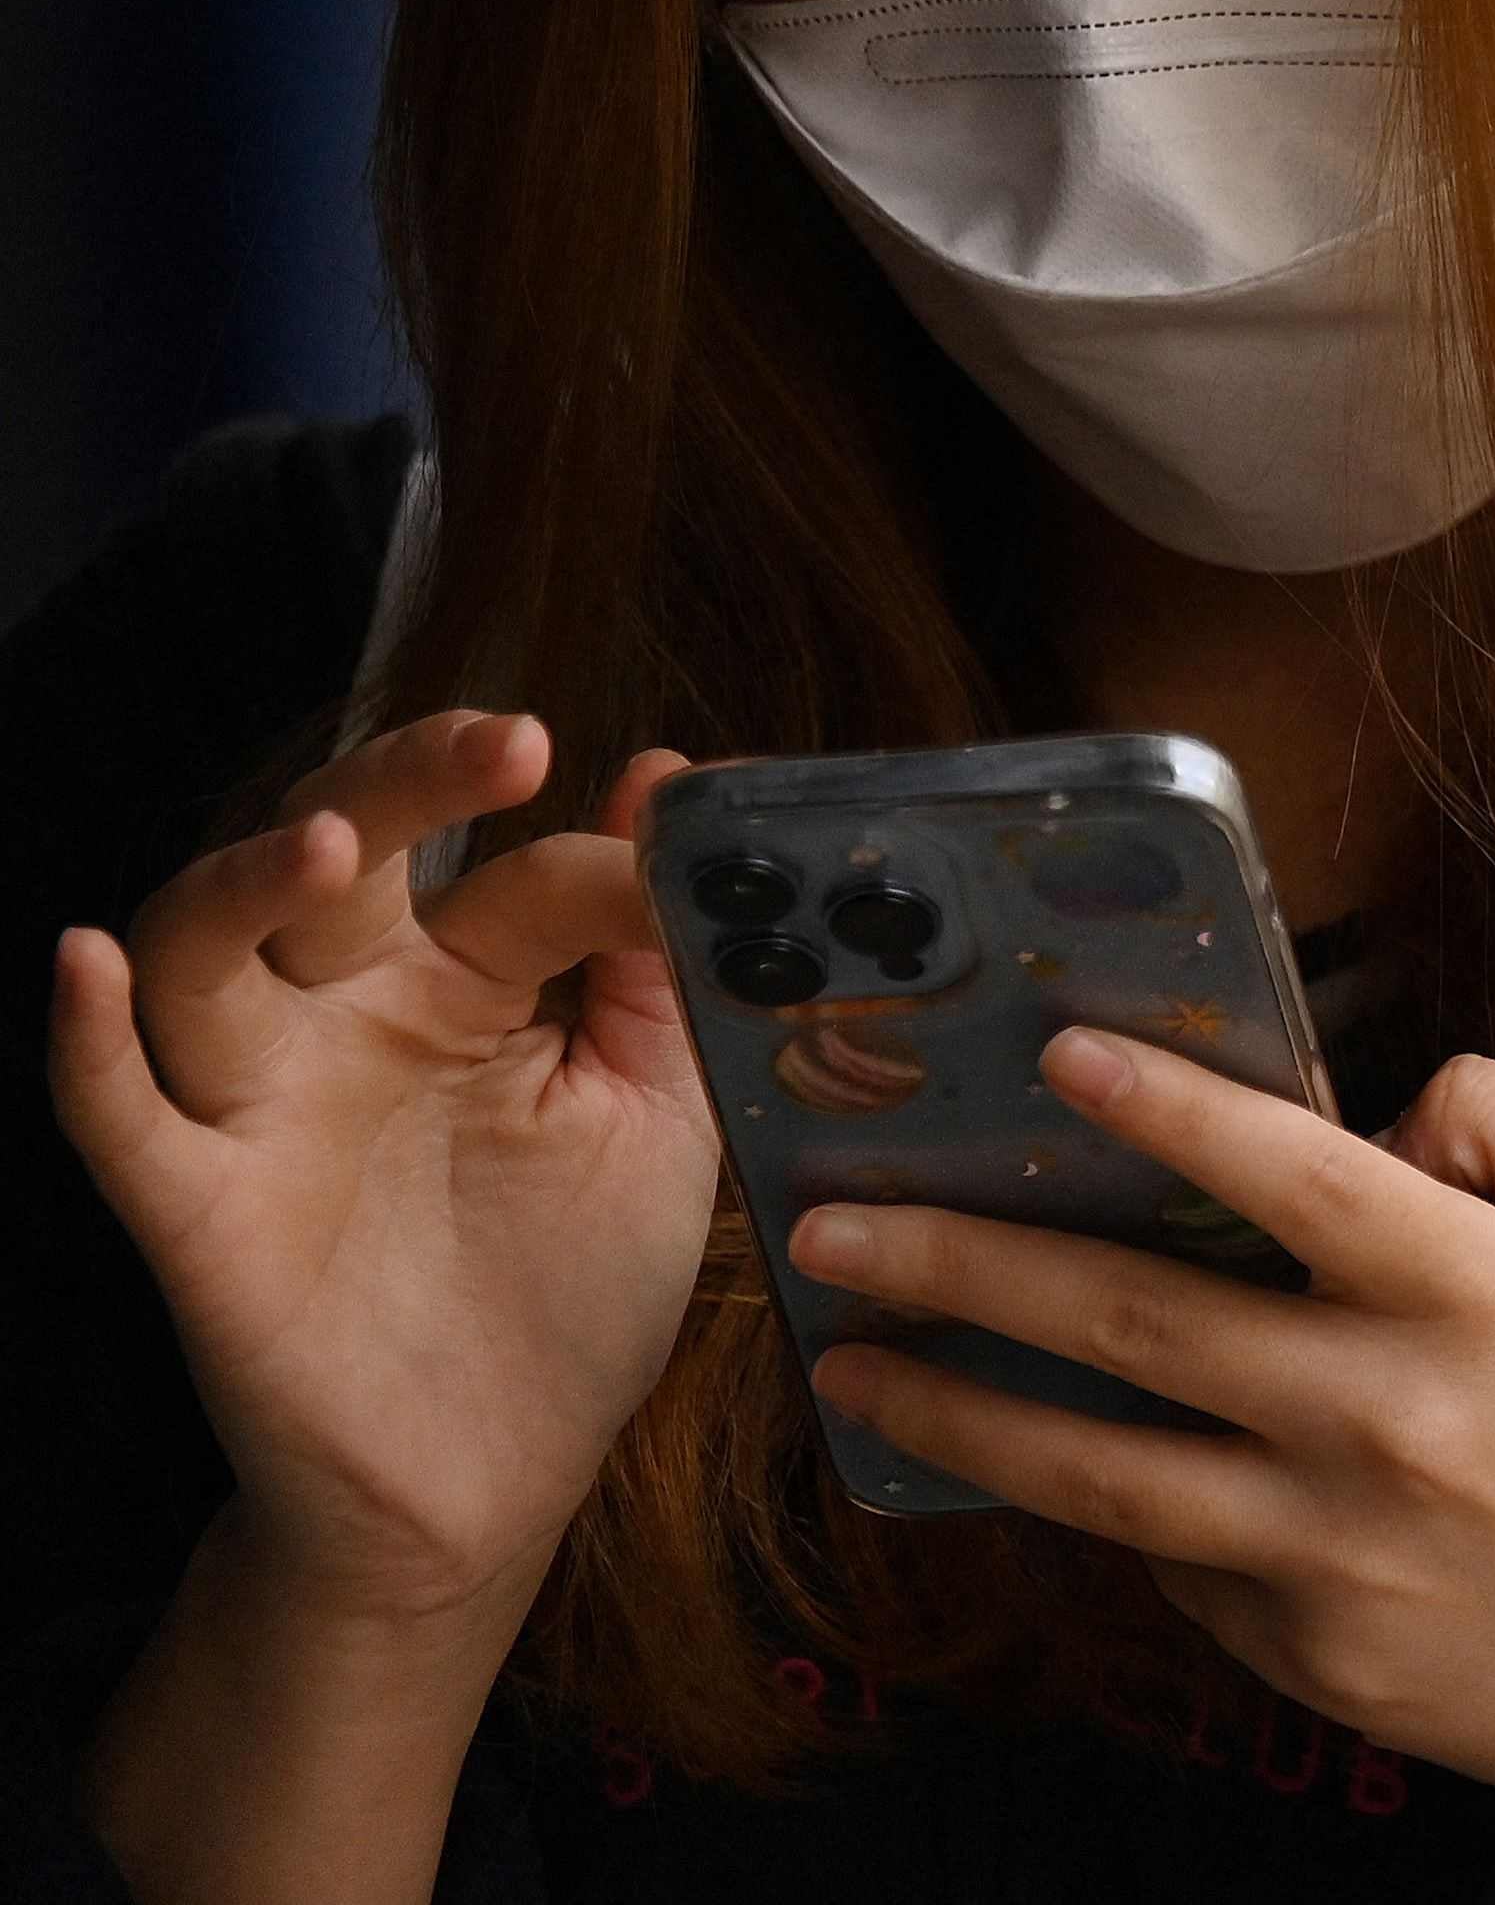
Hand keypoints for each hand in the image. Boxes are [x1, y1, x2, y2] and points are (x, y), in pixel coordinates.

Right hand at [48, 713, 717, 1632]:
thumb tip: (664, 776)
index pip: (523, 880)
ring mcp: (264, 1107)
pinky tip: (85, 963)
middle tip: (504, 740)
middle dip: (403, 785)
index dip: (604, 863)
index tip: (677, 850)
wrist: (492, 1487)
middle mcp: (354, 1020)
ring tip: (324, 846)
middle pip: (342, 864)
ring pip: (204, 956)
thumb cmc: (573, 1286)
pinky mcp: (199, 1212)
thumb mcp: (658, 1112)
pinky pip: (117, 1117)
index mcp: (476, 987)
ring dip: (244, 884)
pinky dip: (88, 1044)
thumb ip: (657, 959)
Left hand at [791, 1032, 1494, 1805]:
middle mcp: (1393, 1418)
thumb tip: (1382, 1114)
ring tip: (855, 1369)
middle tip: (837, 1227)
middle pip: (1138, 1323)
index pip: (1295, 1175)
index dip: (1169, 1108)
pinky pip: (1182, 1566)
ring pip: (1101, 1473)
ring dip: (960, 1411)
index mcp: (1486, 1292)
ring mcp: (1340, 1553)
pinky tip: (1043, 1465)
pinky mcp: (1314, 1656)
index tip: (1057, 1053)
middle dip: (968, 1261)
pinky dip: (1109, 1508)